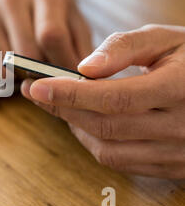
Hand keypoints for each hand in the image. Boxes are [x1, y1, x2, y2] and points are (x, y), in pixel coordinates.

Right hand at [0, 0, 92, 72]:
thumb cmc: (47, 0)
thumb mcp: (72, 13)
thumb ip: (80, 46)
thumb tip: (83, 82)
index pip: (51, 36)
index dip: (61, 64)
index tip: (67, 78)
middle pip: (26, 53)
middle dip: (39, 73)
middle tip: (46, 77)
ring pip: (2, 63)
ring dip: (17, 76)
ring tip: (27, 68)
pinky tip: (7, 59)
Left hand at [21, 25, 184, 178]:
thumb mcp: (165, 39)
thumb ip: (124, 47)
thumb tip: (83, 68)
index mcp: (180, 88)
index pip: (115, 97)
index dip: (70, 93)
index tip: (36, 85)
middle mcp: (182, 127)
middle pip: (106, 126)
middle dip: (62, 108)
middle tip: (36, 92)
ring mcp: (179, 152)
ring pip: (109, 151)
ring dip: (76, 128)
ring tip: (59, 105)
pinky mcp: (173, 167)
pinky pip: (122, 163)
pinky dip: (94, 143)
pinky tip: (84, 123)